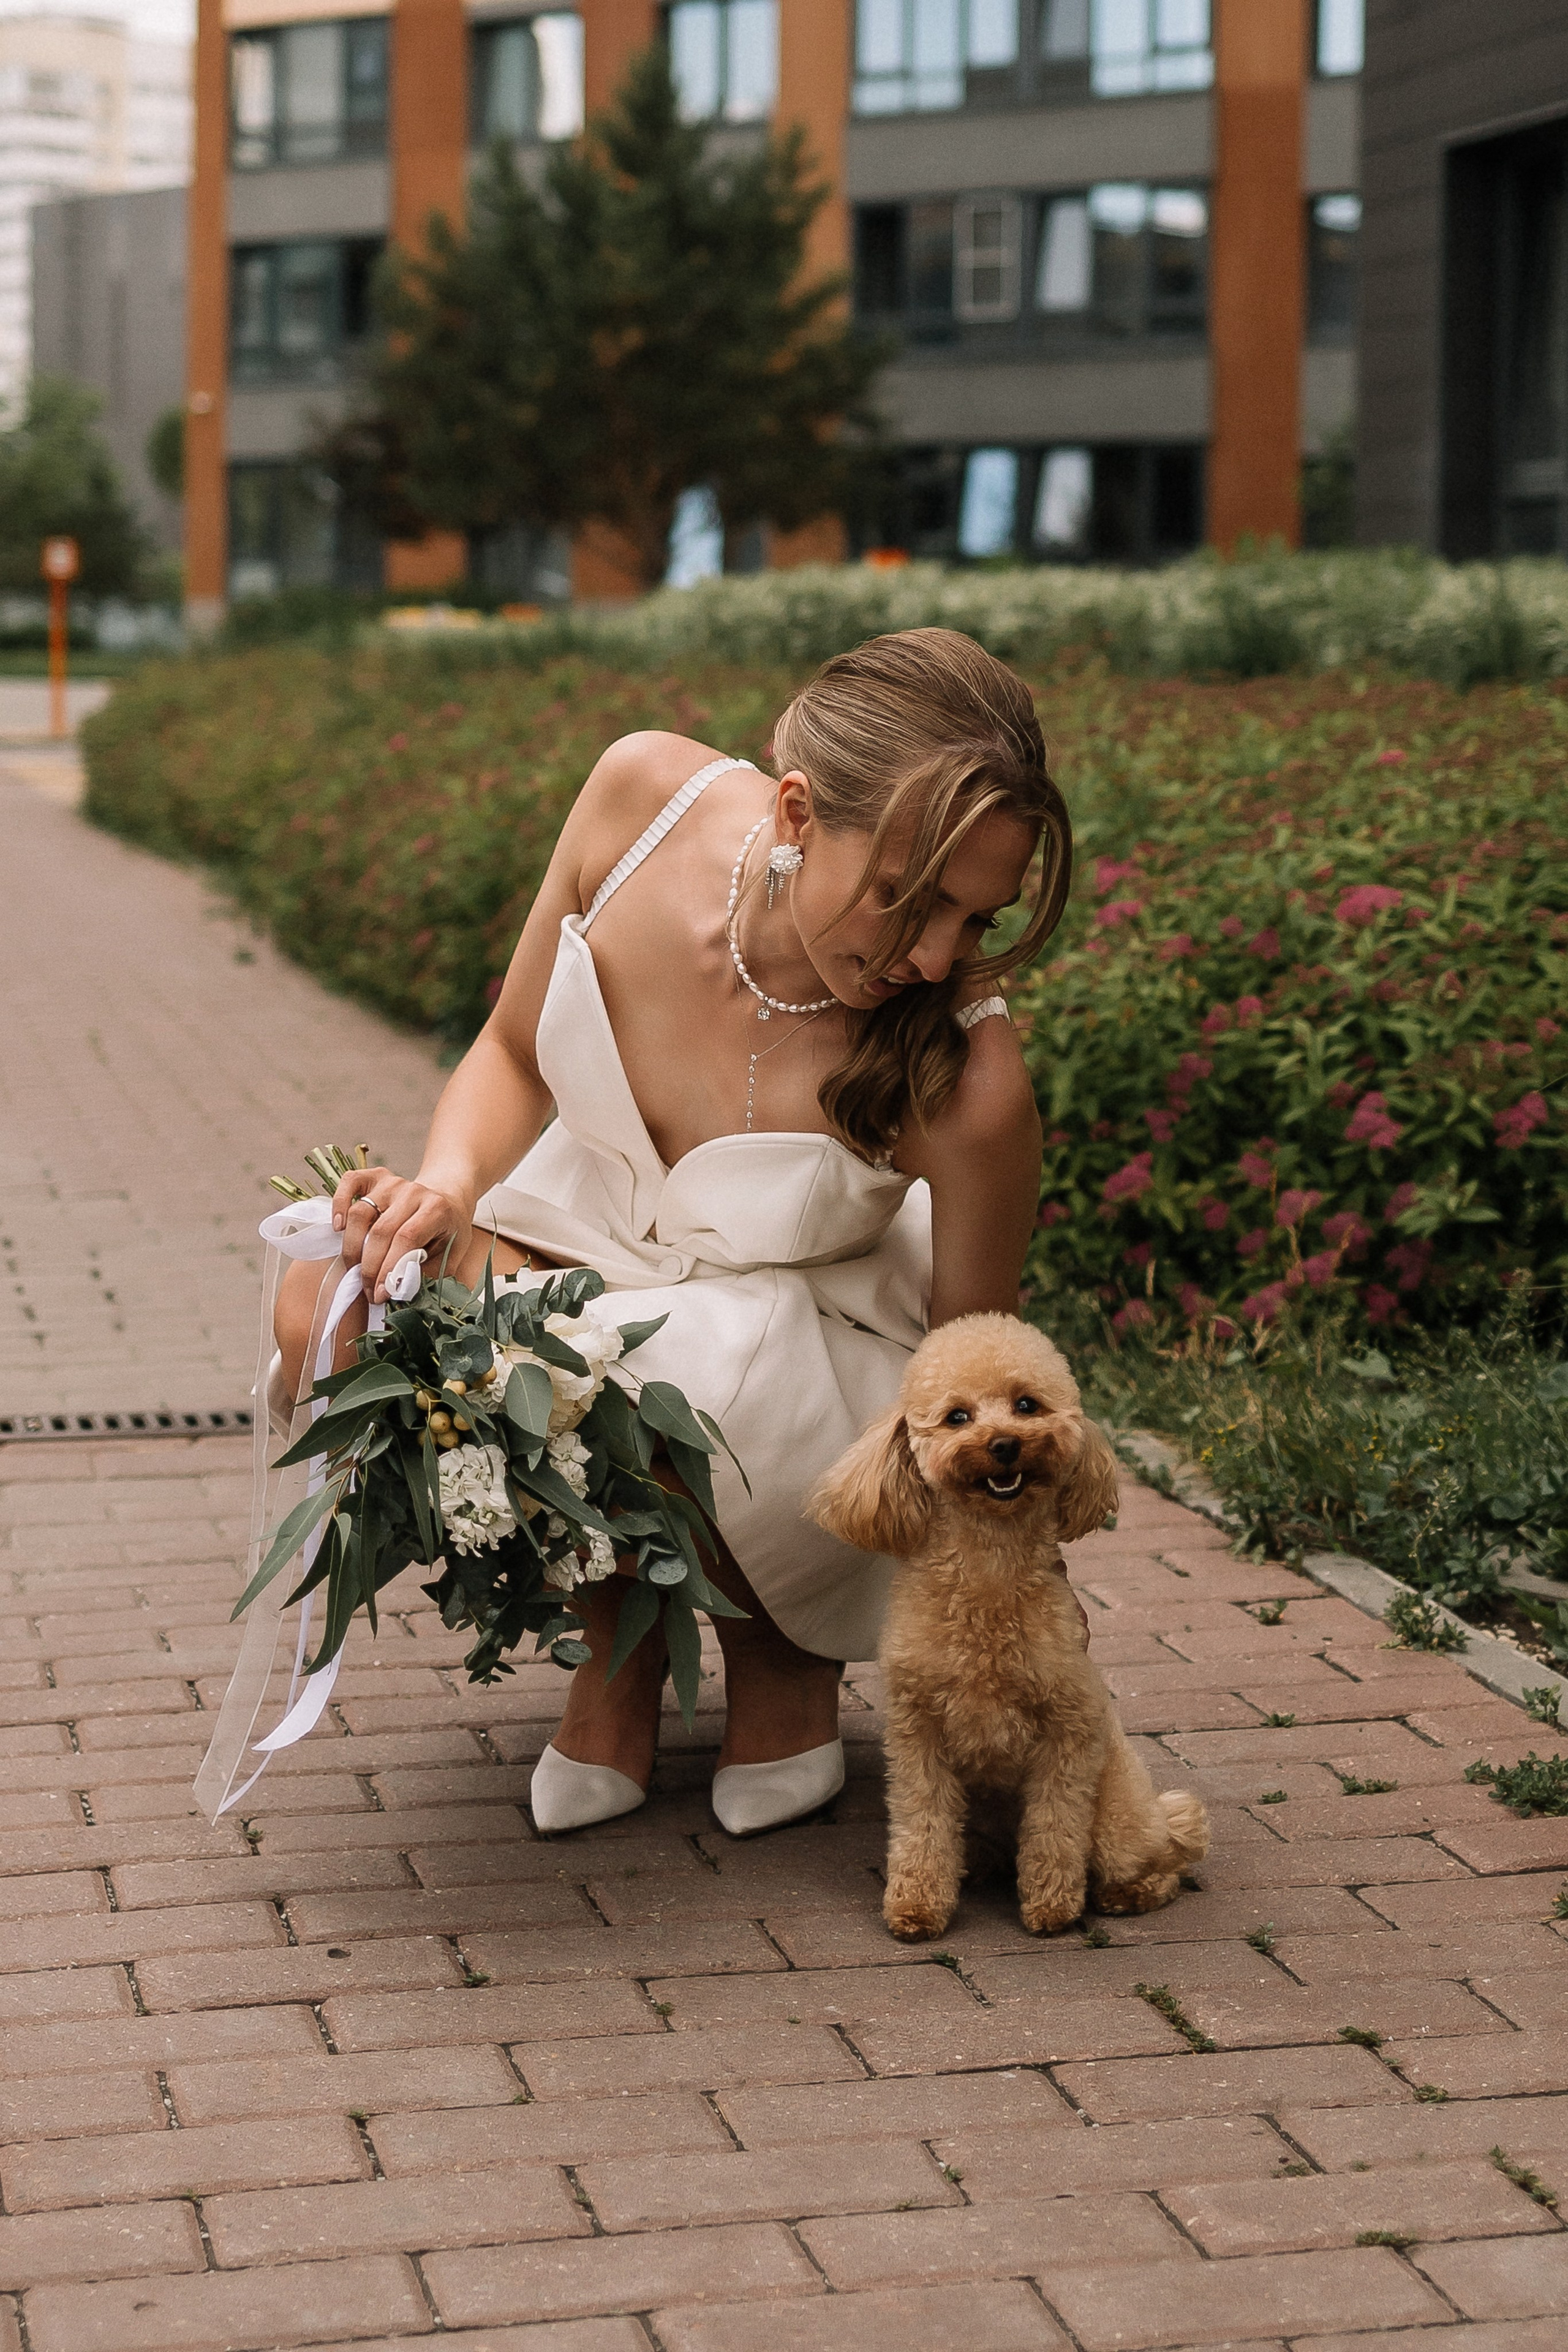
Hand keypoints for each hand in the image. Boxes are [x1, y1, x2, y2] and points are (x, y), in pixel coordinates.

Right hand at [331, 1165, 469, 1302]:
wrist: (447, 1199)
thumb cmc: (447, 1231)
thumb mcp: (450, 1255)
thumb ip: (428, 1272)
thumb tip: (399, 1290)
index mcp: (436, 1209)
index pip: (406, 1239)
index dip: (389, 1268)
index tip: (380, 1294)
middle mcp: (413, 1191)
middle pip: (381, 1231)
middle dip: (370, 1268)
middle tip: (368, 1292)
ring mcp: (393, 1182)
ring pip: (360, 1213)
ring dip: (352, 1248)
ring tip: (354, 1271)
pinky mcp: (376, 1177)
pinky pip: (349, 1183)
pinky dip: (339, 1204)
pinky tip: (338, 1228)